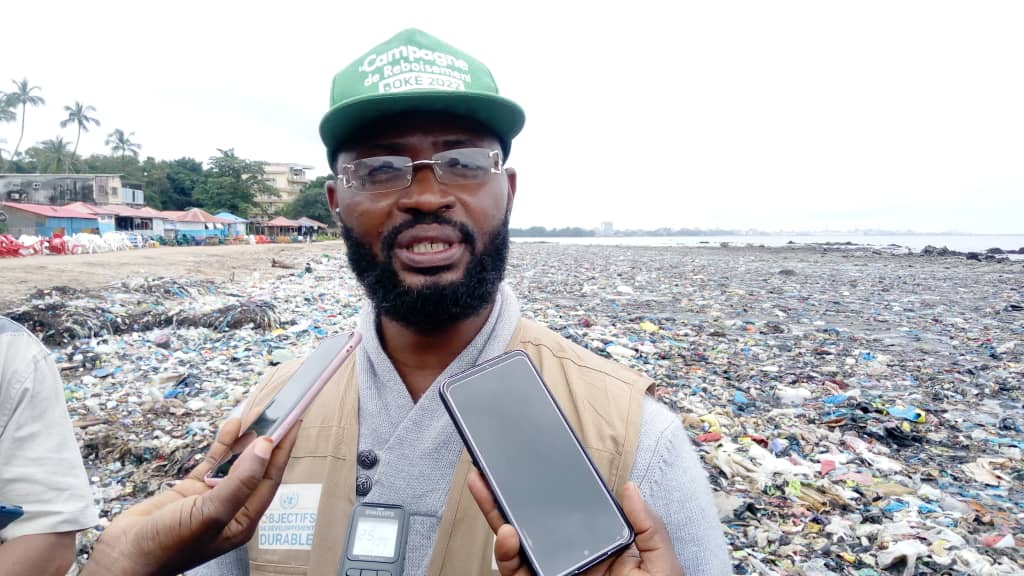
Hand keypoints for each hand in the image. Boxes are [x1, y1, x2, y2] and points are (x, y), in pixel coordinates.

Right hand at [81, 418, 299, 575]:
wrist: (124, 557)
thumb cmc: (168, 546)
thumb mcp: (212, 513)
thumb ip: (241, 480)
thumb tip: (265, 447)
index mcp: (244, 520)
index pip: (271, 478)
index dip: (283, 449)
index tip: (294, 422)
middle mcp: (232, 507)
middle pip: (256, 467)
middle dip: (267, 440)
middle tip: (279, 411)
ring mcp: (211, 497)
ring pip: (235, 461)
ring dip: (246, 438)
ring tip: (258, 412)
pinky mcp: (191, 489)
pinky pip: (213, 461)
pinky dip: (223, 444)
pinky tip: (232, 425)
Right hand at [467, 469, 682, 575]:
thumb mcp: (661, 564)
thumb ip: (649, 527)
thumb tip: (631, 488)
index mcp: (599, 548)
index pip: (570, 513)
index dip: (550, 490)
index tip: (536, 466)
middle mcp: (571, 560)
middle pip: (533, 524)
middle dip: (508, 496)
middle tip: (489, 470)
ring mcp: (553, 575)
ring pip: (517, 545)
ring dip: (498, 518)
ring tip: (491, 494)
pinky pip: (518, 573)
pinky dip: (508, 555)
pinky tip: (508, 535)